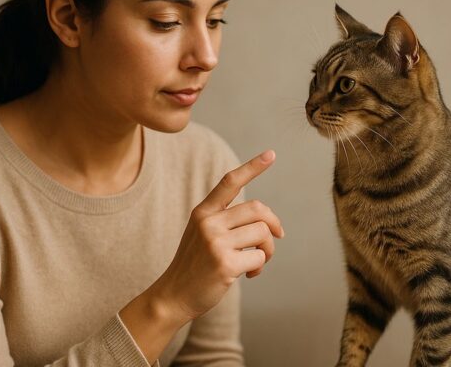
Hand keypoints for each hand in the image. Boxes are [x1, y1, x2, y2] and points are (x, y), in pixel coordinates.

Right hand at [153, 149, 283, 319]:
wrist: (173, 296)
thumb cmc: (195, 265)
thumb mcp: (202, 234)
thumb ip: (226, 221)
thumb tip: (266, 221)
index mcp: (203, 211)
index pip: (230, 182)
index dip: (253, 167)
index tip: (271, 154)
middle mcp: (208, 222)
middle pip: (258, 209)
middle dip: (274, 224)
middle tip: (277, 237)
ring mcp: (215, 242)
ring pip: (263, 233)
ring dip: (268, 249)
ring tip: (257, 260)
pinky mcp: (224, 263)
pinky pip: (259, 256)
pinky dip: (259, 266)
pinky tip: (248, 274)